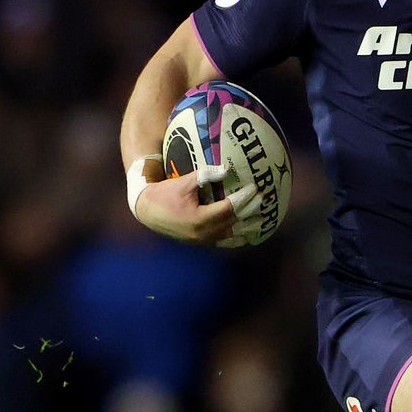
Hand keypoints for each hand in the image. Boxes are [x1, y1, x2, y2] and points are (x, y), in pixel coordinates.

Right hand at [132, 162, 259, 242]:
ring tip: (263, 218)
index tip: (256, 188)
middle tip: (264, 199)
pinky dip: (236, 236)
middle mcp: (204, 233)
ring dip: (248, 227)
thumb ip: (205, 175)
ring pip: (231, 235)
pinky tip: (247, 232)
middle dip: (250, 211)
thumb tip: (226, 168)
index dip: (244, 199)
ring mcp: (203, 240)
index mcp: (200, 219)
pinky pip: (223, 241)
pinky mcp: (200, 242)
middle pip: (234, 222)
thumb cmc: (164, 194)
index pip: (230, 208)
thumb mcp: (184, 182)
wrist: (147, 211)